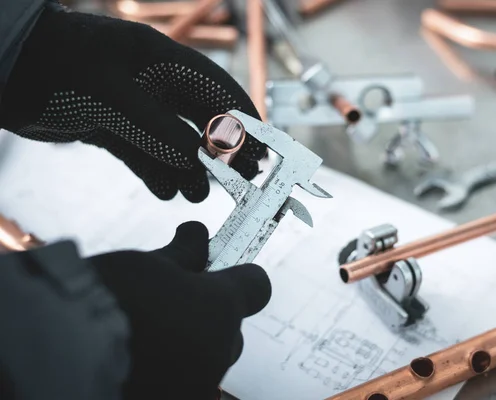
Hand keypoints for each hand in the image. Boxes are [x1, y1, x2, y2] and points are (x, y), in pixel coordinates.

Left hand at [0, 5, 265, 202]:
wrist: (0, 70)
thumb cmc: (53, 69)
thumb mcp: (110, 94)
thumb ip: (158, 128)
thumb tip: (198, 163)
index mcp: (160, 60)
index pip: (216, 88)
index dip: (244, 119)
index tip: (265, 149)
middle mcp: (150, 82)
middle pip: (200, 118)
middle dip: (222, 150)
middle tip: (244, 180)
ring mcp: (129, 105)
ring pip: (172, 141)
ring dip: (187, 168)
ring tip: (196, 195)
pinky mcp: (107, 126)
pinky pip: (142, 153)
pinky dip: (156, 173)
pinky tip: (165, 191)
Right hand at [88, 221, 270, 398]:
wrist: (60, 352)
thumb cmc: (105, 299)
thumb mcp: (148, 266)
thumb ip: (182, 255)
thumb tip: (198, 235)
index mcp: (220, 307)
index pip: (256, 287)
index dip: (239, 278)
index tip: (216, 275)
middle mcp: (219, 351)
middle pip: (231, 333)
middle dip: (209, 321)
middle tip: (168, 311)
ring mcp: (198, 385)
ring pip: (207, 363)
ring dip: (189, 351)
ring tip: (146, 340)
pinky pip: (184, 387)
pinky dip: (170, 376)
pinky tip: (140, 364)